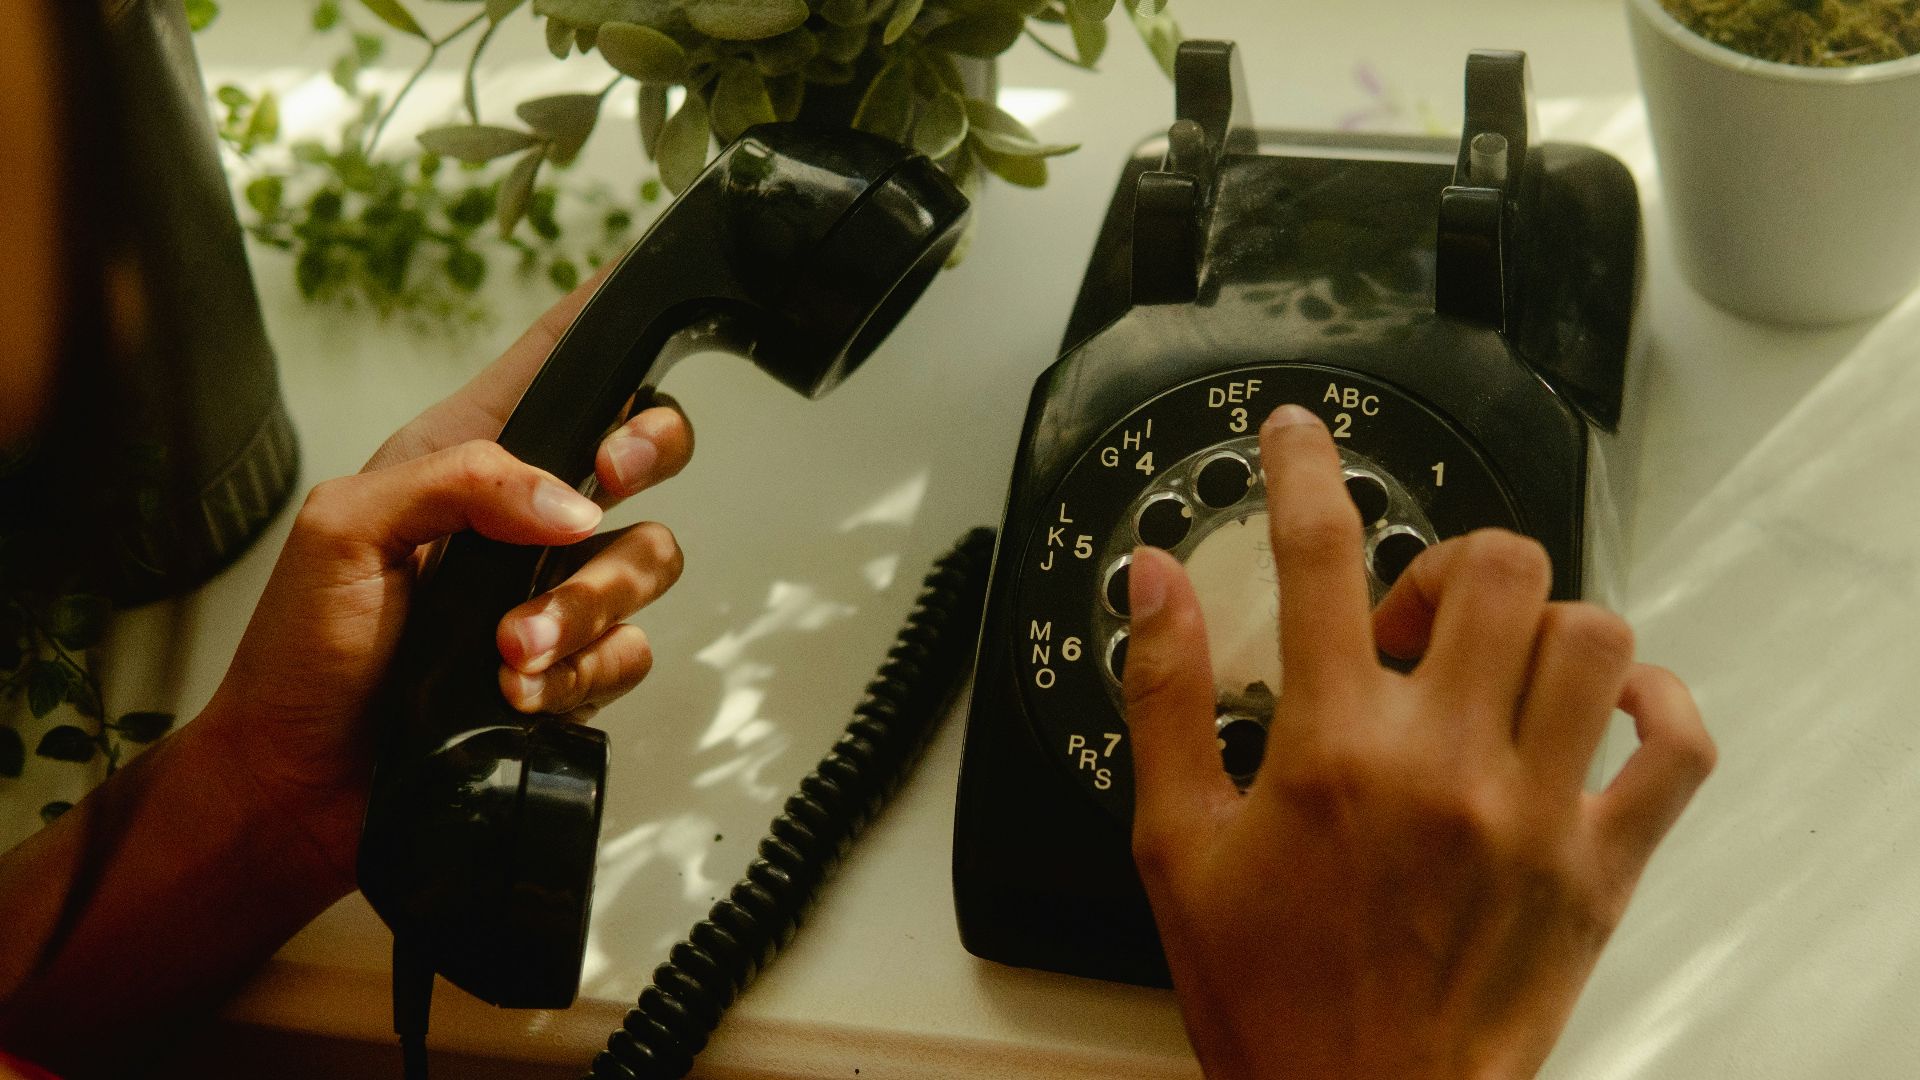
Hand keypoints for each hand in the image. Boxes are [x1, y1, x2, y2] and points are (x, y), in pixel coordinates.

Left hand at [198, 276, 693, 895]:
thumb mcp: (345, 531)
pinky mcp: (573, 666)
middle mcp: (526, 513)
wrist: (302, 784)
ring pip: (649, 559)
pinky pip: (630, 652)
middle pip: (648, 443)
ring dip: (585, 606)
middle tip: (607, 485)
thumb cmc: (301, 653)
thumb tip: (574, 501)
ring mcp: (556, 591)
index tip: (645, 286)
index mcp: (467, 454)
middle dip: (648, 451)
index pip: (556, 359)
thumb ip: (460, 482)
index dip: (607, 315)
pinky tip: (518, 691)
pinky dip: (581, 674)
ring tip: (510, 650)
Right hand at [1124, 404, 1714, 1079]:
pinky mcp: (1599, 868)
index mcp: (1331, 752)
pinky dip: (1655, 702)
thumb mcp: (1174, 843)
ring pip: (1591, 635)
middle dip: (1445, 566)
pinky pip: (1677, 748)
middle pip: (1494, 569)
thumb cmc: (1267, 994)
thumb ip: (1166, 695)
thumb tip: (1153, 580)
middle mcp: (1444, 766)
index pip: (1318, 555)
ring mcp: (1536, 814)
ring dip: (1537, 623)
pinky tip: (1603, 703)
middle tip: (1402, 625)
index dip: (1305, 467)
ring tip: (1487, 669)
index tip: (1299, 435)